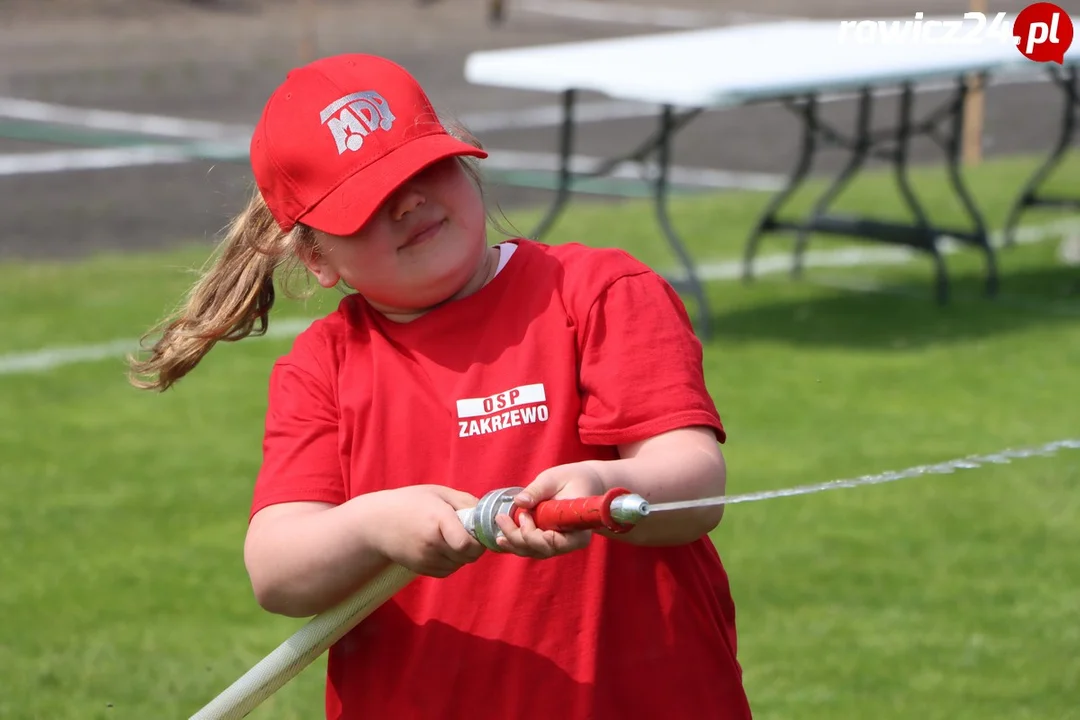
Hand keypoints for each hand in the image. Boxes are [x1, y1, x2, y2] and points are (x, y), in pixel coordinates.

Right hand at [371, 485, 486, 577]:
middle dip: (475, 547)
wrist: (376, 522)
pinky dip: (452, 562)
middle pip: (468, 556)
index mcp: (438, 520)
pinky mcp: (420, 569)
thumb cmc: (410, 502)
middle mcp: (431, 543)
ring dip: (463, 555)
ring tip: (452, 537)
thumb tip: (487, 515)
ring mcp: (424, 559)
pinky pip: (447, 571)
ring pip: (459, 565)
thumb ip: (465, 501)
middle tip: (468, 532)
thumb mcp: (438, 493)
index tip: (477, 529)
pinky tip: (443, 546)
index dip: (479, 540)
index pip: (466, 544)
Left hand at [494, 461, 606, 559]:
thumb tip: (520, 501)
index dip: (537, 536)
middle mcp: (570, 541)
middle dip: (518, 538)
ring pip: (534, 551)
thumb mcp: (554, 479)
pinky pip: (532, 547)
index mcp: (578, 527)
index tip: (525, 516)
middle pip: (542, 549)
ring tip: (498, 529)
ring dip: (513, 543)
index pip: (556, 543)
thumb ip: (537, 490)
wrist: (583, 482)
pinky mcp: (549, 540)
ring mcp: (559, 543)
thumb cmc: (572, 478)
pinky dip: (516, 544)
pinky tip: (501, 538)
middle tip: (502, 518)